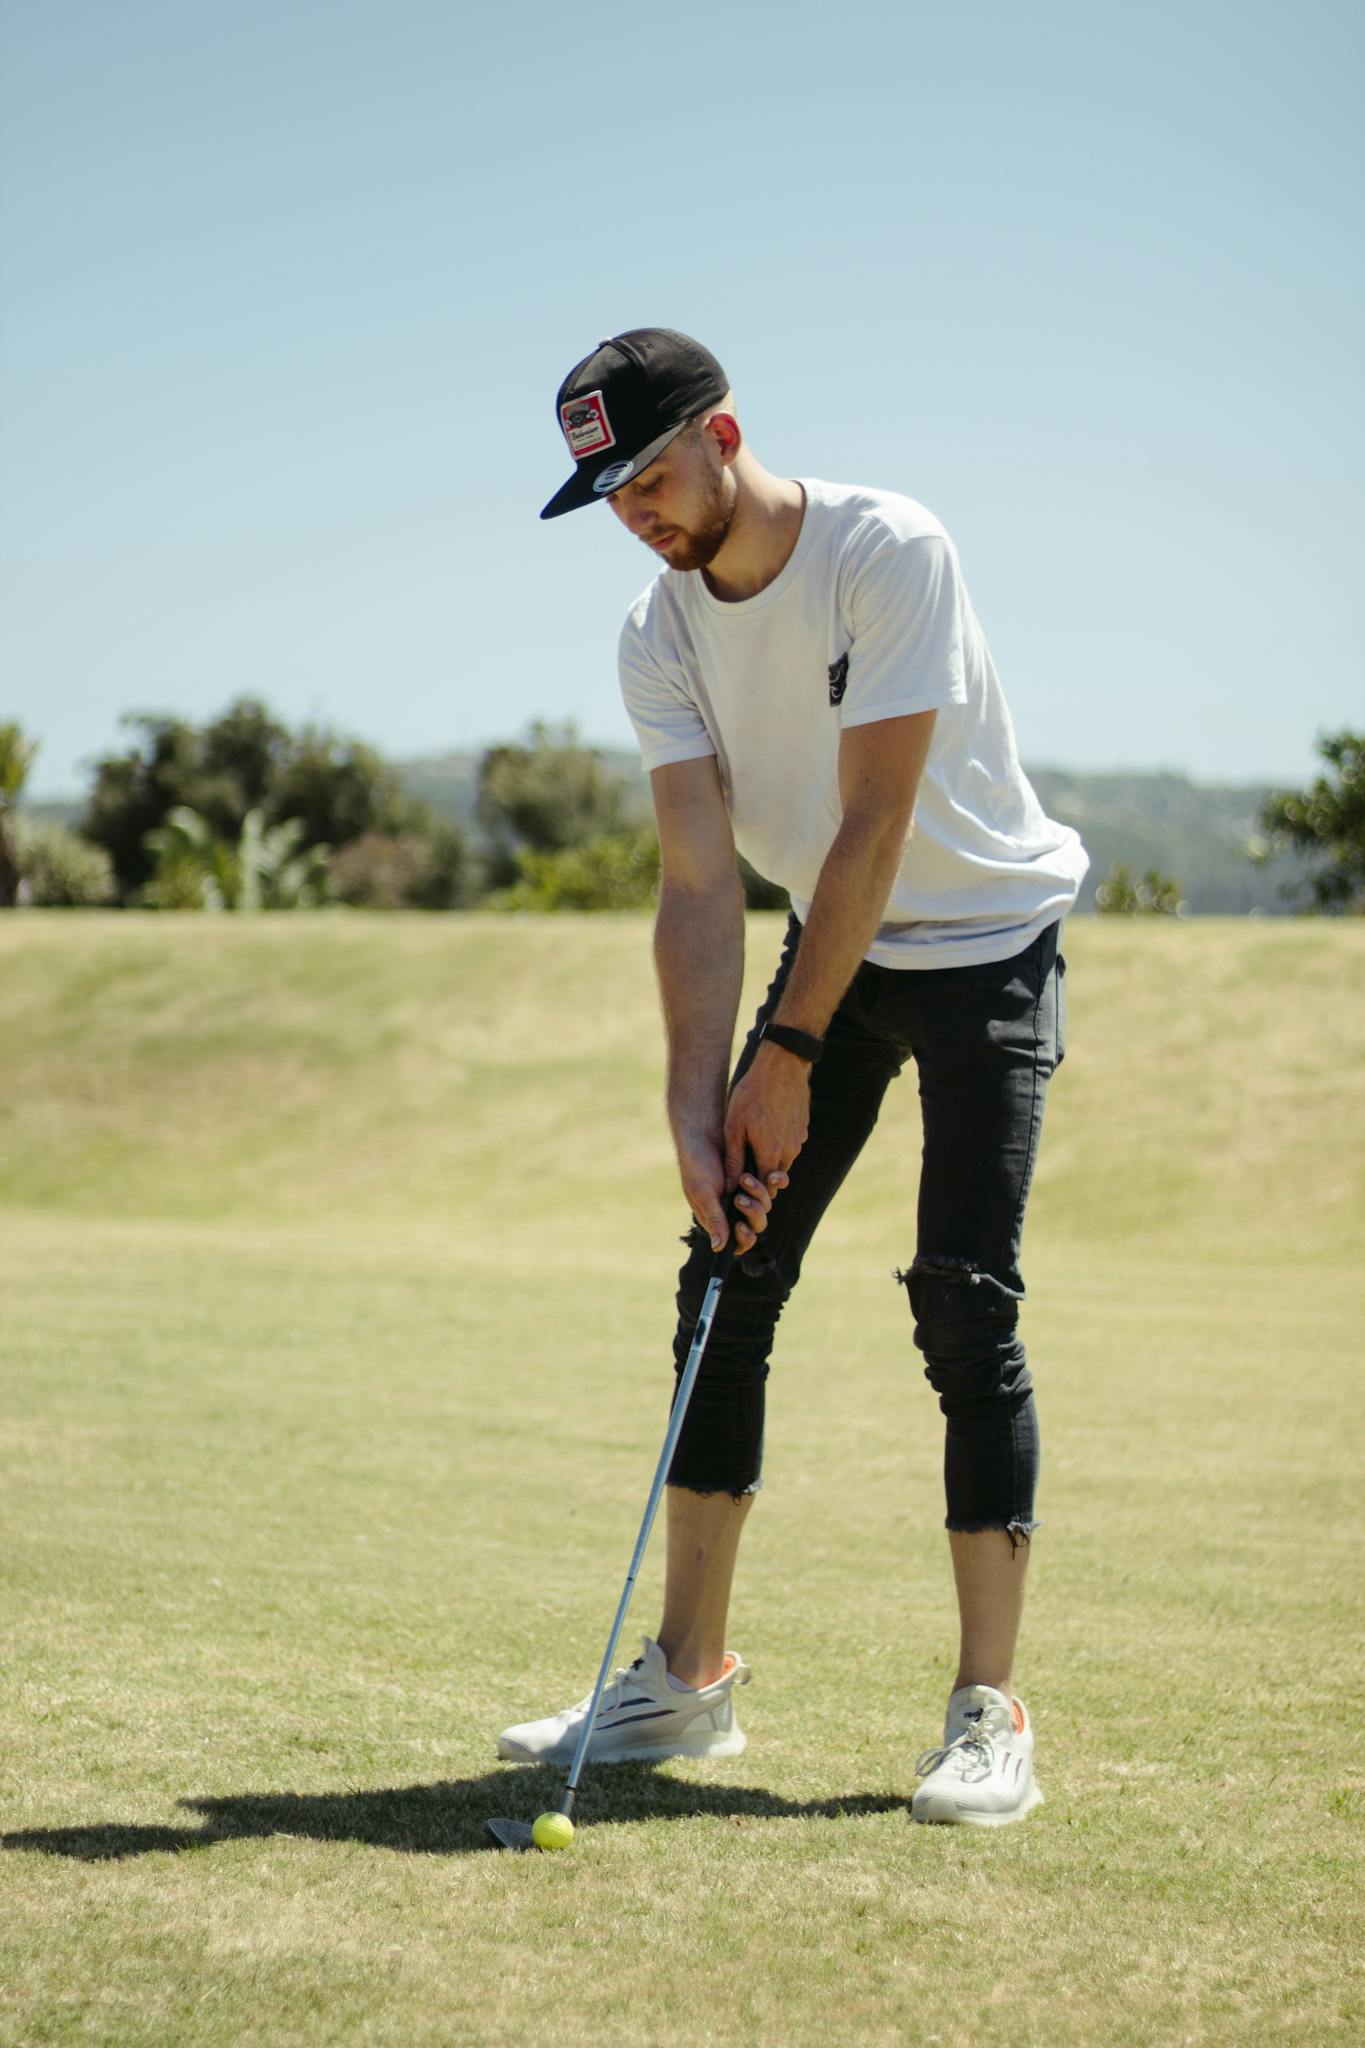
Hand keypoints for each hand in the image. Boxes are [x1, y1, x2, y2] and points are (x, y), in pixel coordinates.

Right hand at [673, 1126, 788, 1255]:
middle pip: (755, 1224)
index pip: (736, 1241)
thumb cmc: (696, 1162)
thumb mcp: (703, 1191)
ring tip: (745, 1177)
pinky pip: (772, 1185)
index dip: (743, 1238)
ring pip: (765, 1205)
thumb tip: (718, 1248)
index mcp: (717, 1217)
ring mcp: (745, 1192)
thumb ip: (714, 1218)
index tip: (742, 1226)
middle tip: (741, 1198)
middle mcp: (732, 1208)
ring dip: (759, 1194)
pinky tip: (770, 1174)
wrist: (704, 1129)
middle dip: (753, 1213)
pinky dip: (773, 1181)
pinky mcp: (757, 1175)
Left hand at [723, 1043, 809, 1192]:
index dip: (753, 1189)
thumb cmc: (752, 1094)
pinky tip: (767, 1126)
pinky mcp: (803, 1128)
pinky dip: (780, 1142)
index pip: (765, 1188)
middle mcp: (790, 1151)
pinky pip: (791, 1144)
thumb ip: (733, 1159)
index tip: (740, 1182)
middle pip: (776, 1177)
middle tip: (745, 1165)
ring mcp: (799, 1139)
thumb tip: (727, 1186)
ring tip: (754, 1141)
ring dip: (771, 1158)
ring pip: (785, 1160)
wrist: (782, 1065)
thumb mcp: (734, 1126)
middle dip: (763, 1177)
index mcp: (770, 1154)